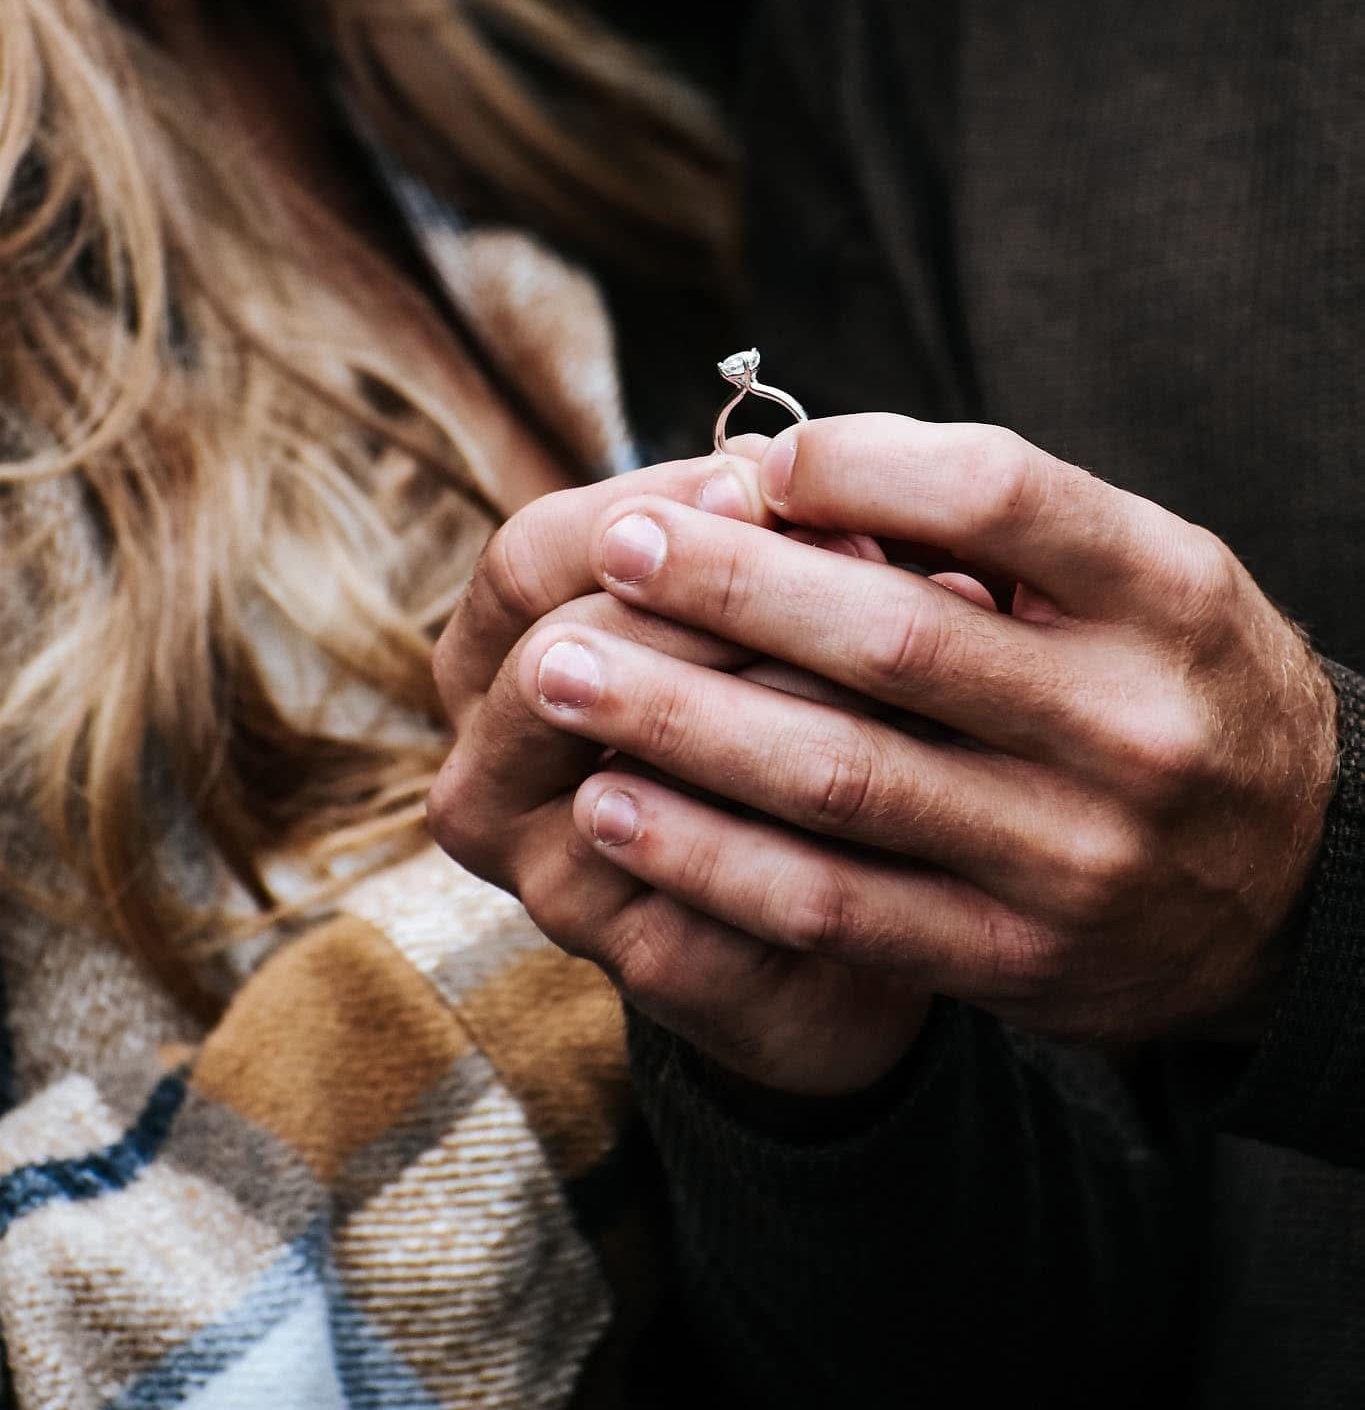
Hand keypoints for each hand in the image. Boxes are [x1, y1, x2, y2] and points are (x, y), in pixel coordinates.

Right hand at [428, 451, 928, 1097]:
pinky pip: (721, 888)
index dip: (647, 509)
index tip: (766, 486)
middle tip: (863, 566)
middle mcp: (486, 774)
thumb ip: (767, 537)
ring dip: (779, 705)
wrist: (832, 892)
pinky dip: (823, 824)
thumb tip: (820, 490)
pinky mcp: (643, 967)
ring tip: (910, 657)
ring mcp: (551, 882)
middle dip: (714, 603)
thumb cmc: (787, 698)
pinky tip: (922, 775)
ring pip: (640, 776)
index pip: (530, 558)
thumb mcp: (761, 595)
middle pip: (560, 657)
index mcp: (489, 660)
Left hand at [536, 416, 1338, 1045]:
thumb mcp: (1143, 574)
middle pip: (895, 635)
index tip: (747, 463)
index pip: (998, 492)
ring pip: (842, 780)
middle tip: (609, 549)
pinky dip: (710, 859)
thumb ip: (992, 518)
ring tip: (556, 676)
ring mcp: (1073, 854)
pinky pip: (836, 908)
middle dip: (726, 588)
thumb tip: (790, 469)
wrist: (1301, 883)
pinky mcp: (1017, 960)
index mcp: (1163, 593)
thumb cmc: (1178, 684)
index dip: (855, 464)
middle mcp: (1128, 722)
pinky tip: (616, 811)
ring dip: (679, 723)